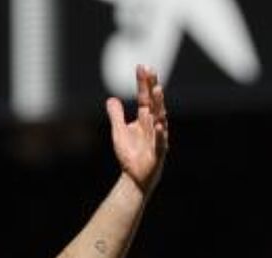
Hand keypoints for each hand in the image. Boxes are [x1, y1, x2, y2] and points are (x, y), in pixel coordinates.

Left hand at [108, 64, 168, 194]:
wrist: (134, 177)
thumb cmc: (129, 154)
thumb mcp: (118, 132)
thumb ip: (116, 116)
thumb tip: (111, 99)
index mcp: (145, 118)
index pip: (145, 97)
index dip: (144, 82)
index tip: (142, 66)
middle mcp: (154, 124)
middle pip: (154, 102)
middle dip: (153, 86)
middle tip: (151, 70)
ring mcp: (158, 137)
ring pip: (160, 117)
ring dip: (159, 104)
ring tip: (157, 89)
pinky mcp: (158, 152)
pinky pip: (160, 141)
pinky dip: (160, 133)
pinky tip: (159, 124)